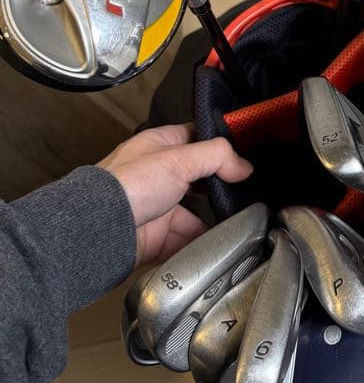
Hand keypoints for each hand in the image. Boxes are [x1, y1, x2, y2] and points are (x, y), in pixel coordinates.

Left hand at [97, 124, 253, 266]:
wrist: (99, 230)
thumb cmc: (127, 185)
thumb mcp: (180, 158)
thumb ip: (218, 157)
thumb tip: (244, 165)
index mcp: (159, 146)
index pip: (197, 138)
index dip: (220, 145)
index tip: (245, 154)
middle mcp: (157, 175)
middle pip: (199, 178)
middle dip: (220, 187)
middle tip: (245, 191)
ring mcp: (157, 207)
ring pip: (194, 214)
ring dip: (213, 220)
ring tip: (237, 223)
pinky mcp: (155, 237)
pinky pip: (185, 241)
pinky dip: (200, 245)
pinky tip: (216, 244)